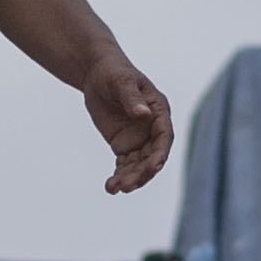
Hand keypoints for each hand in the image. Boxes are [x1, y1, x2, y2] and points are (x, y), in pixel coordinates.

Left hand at [85, 61, 174, 193]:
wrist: (96, 73)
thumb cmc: (113, 72)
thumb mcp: (121, 83)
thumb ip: (132, 99)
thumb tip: (144, 115)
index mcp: (159, 112)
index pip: (164, 137)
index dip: (160, 154)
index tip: (153, 167)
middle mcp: (152, 129)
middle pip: (152, 156)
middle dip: (141, 172)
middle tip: (126, 186)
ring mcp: (139, 139)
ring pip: (139, 165)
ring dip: (129, 178)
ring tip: (114, 188)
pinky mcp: (124, 145)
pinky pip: (125, 165)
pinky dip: (119, 176)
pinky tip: (110, 187)